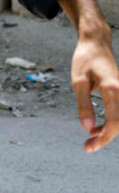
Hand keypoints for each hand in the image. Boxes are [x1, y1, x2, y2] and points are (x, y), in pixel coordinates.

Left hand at [70, 30, 118, 152]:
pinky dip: (109, 123)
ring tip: (89, 140)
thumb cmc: (85, 60)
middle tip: (87, 148)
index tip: (89, 147)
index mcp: (112, 89)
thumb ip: (83, 104)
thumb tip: (87, 128)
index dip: (104, 137)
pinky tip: (95, 129)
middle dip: (105, 138)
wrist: (95, 44)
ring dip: (107, 132)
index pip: (114, 121)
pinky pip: (118, 113)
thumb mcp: (78, 81)